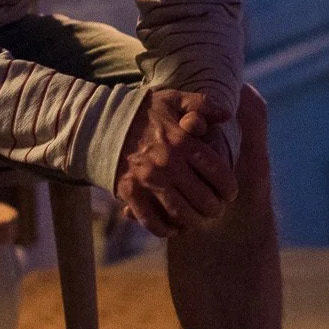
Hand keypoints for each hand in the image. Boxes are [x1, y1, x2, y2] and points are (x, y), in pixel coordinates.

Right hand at [113, 89, 236, 237]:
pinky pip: (152, 221)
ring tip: (200, 222)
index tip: (230, 194)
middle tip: (216, 210)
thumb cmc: (141, 111)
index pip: (217, 172)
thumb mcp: (173, 99)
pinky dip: (165, 229)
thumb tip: (226, 114)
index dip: (228, 187)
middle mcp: (168, 162)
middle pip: (203, 197)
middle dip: (215, 208)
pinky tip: (173, 228)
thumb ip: (203, 104)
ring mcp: (148, 179)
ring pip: (181, 213)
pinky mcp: (129, 192)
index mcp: (183, 140)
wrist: (99, 122)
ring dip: (194, 222)